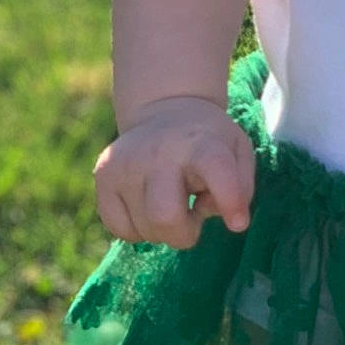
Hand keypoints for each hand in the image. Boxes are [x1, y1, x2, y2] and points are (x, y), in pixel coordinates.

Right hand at [92, 94, 255, 248]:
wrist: (165, 111)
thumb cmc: (208, 143)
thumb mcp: (238, 153)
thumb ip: (241, 187)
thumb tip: (222, 217)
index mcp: (201, 143)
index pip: (215, 169)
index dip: (229, 200)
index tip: (239, 223)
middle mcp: (160, 151)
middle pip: (165, 217)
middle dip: (185, 233)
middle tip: (193, 216)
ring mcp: (125, 163)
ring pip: (144, 229)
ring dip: (163, 230)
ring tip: (171, 201)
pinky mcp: (103, 175)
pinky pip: (120, 229)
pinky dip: (138, 230)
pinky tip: (148, 206)